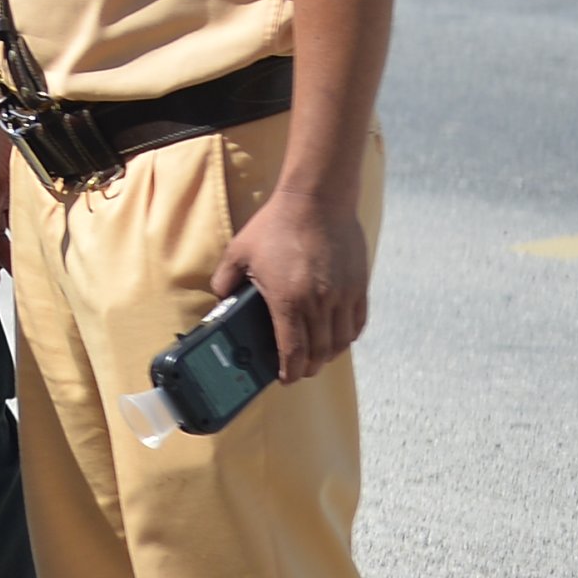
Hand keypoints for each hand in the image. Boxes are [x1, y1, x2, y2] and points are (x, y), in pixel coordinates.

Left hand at [211, 187, 371, 378]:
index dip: (290, 372)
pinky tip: (338, 337)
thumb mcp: (240, 250)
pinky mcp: (358, 286)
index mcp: (288, 300)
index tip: (285, 378)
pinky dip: (348, 337)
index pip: (293, 352)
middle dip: (308, 368)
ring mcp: (342, 296)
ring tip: (317, 356)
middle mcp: (319, 304)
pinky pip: (357, 323)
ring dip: (328, 355)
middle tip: (299, 370)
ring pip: (340, 342)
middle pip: (318, 353)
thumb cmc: (277, 224)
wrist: (317, 199)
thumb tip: (219, 298)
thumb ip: (225, 279)